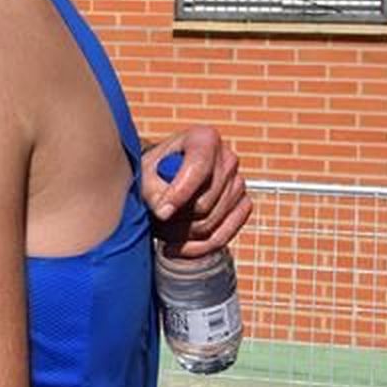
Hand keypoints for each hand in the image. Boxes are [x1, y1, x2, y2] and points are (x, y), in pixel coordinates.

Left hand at [140, 125, 252, 257]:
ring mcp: (239, 183)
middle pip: (205, 203)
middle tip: (154, 223)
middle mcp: (227, 158)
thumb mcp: (144, 175)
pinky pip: (223, 237)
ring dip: (181, 235)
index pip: (198, 166)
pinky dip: (197, 248)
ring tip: (160, 231)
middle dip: (175, 219)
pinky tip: (175, 247)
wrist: (165, 179)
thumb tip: (165, 212)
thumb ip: (152, 190)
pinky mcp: (243, 205)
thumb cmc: (152, 172)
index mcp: (204, 138)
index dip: (180, 193)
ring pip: (211, 223)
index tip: (161, 213)